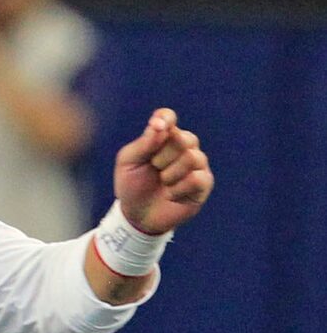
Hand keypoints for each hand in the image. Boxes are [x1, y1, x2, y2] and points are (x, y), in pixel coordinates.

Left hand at [114, 107, 211, 234]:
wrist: (137, 215)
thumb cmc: (132, 185)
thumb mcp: (129, 163)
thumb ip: (144, 143)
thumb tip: (159, 126)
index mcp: (162, 138)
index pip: (168, 117)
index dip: (165, 118)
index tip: (157, 126)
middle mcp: (183, 147)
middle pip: (184, 138)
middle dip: (163, 155)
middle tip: (154, 167)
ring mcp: (196, 164)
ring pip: (193, 157)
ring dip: (171, 173)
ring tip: (163, 182)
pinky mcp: (204, 183)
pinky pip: (197, 179)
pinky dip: (178, 189)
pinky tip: (171, 194)